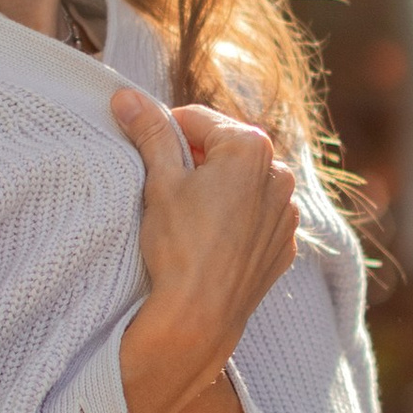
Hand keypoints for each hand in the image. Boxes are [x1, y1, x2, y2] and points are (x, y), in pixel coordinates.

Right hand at [110, 91, 297, 412]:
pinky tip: (209, 239)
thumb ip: (149, 131)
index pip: (196, 119)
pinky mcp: (284, 244)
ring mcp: (287, 212)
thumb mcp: (159, 181)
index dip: (164, 132)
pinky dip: (235, 219)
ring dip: (217, 188)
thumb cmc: (179, 246)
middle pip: (224, 148)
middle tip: (164, 187)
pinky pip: (257, 218)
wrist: (200, 316)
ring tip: (187, 217)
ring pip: (243, 183)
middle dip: (195, 159)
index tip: (146, 153)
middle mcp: (279, 174)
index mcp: (250, 147)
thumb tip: (125, 96)